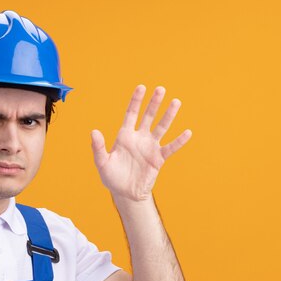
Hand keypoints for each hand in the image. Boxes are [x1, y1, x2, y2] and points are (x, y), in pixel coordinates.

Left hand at [90, 85, 191, 201]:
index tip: (141, 87)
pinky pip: (170, 147)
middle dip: (154, 103)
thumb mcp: (102, 162)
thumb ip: (97, 147)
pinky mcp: (158, 158)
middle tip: (161, 89)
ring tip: (176, 102)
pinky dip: (179, 141)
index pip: (131, 114)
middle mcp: (139, 138)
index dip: (136, 101)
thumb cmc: (111, 177)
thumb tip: (94, 132)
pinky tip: (187, 133)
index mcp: (124, 136)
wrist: (125, 193)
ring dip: (168, 115)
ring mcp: (150, 147)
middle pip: (148, 116)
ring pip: (161, 127)